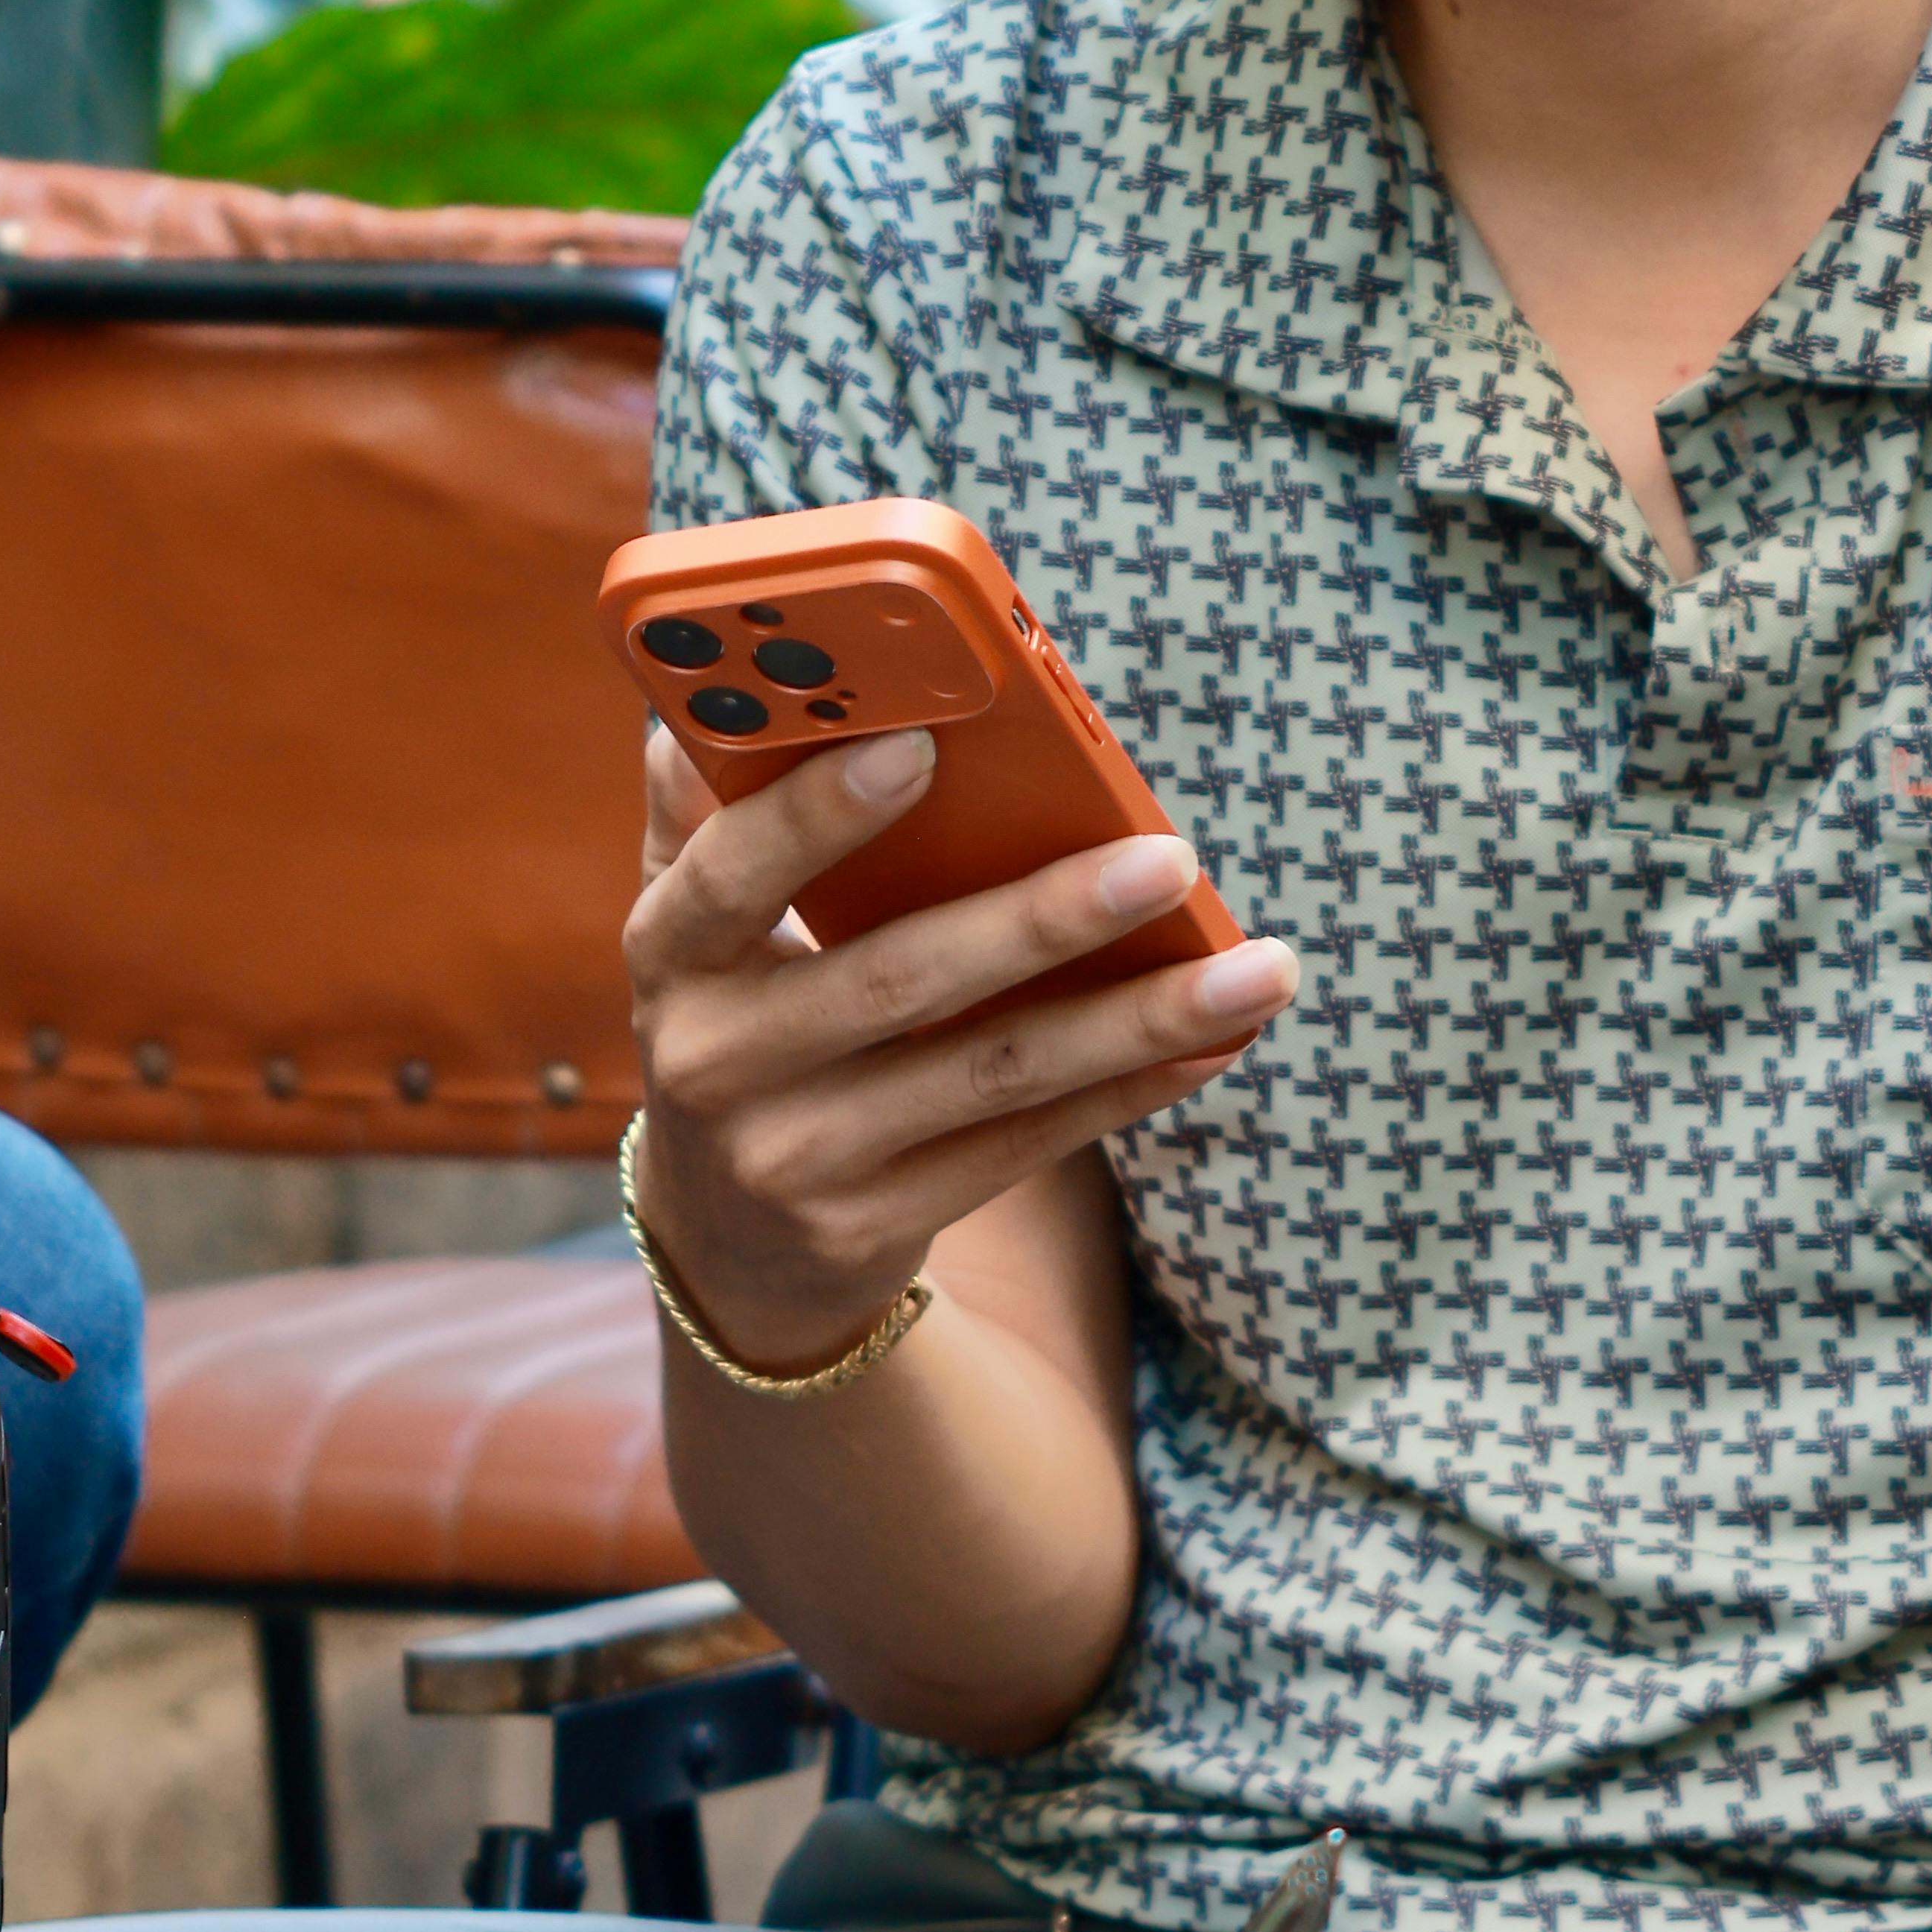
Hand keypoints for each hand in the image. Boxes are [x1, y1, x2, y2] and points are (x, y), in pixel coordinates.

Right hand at [624, 727, 1297, 1376]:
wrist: (726, 1240)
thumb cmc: (740, 1014)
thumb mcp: (695, 923)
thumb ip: (706, 811)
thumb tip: (713, 690)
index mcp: (671, 958)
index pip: (731, 878)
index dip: (816, 814)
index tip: (921, 742)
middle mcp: (718, 1066)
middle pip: (898, 979)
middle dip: (1043, 918)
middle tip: (1170, 857)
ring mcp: (801, 1158)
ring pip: (993, 1075)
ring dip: (1138, 1018)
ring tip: (1260, 968)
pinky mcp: (880, 1225)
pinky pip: (1028, 1145)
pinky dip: (1132, 1087)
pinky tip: (1220, 1037)